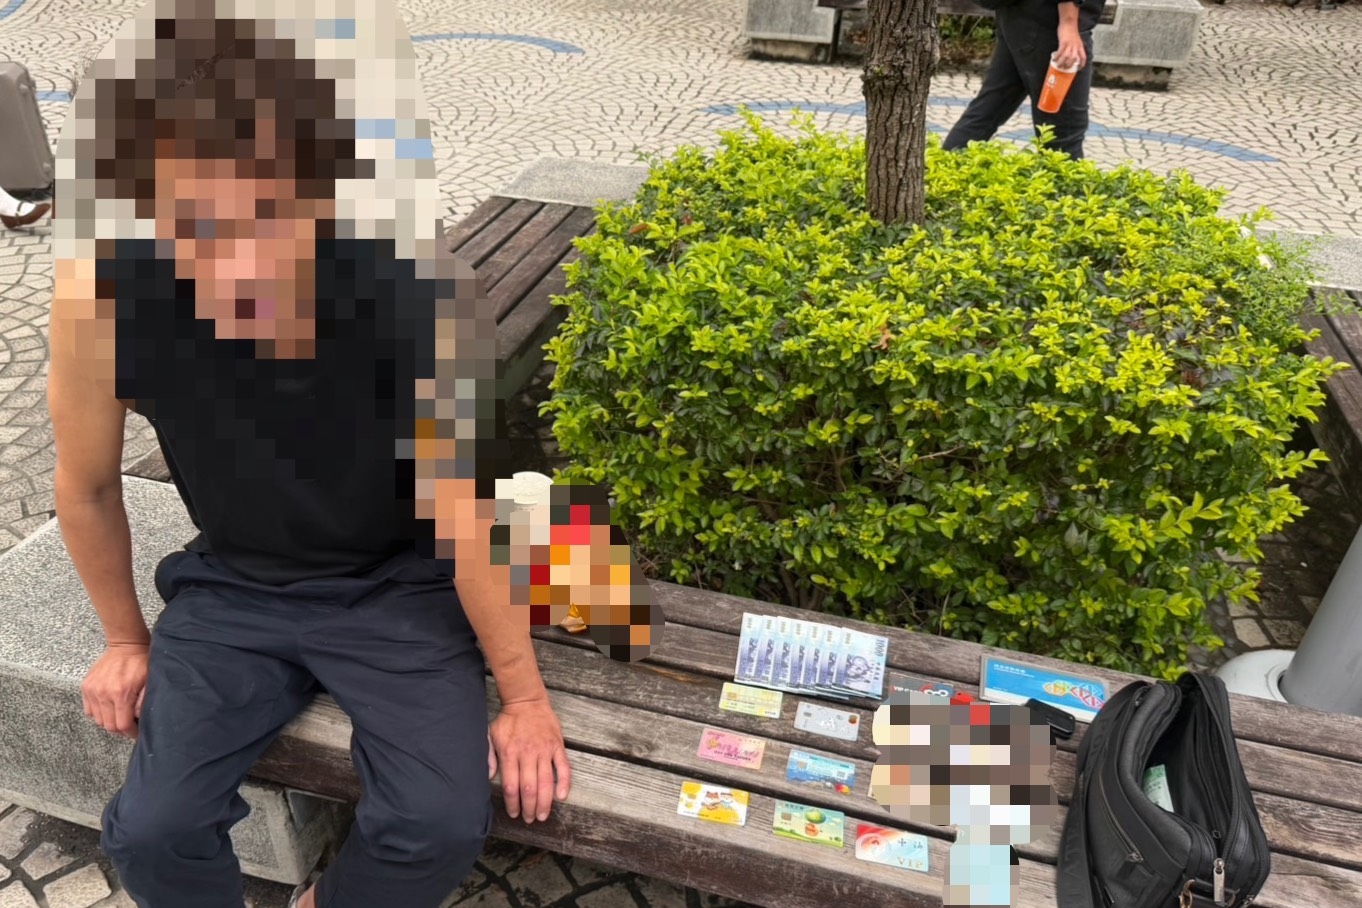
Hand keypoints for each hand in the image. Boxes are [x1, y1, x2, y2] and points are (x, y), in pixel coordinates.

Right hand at [82, 643, 148, 738]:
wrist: (126, 644)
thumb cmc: (141, 662)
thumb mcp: (150, 681)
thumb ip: (144, 703)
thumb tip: (138, 720)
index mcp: (121, 694)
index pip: (122, 725)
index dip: (131, 733)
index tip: (137, 732)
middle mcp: (103, 694)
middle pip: (108, 725)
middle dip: (121, 729)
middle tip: (130, 725)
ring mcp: (92, 690)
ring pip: (98, 720)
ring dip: (109, 721)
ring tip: (120, 715)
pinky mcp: (86, 686)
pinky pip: (89, 710)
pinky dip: (98, 713)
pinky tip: (109, 708)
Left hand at [488, 697, 571, 822]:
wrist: (527, 701)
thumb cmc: (508, 720)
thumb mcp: (491, 735)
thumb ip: (488, 756)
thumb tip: (488, 777)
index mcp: (510, 753)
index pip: (512, 786)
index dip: (513, 803)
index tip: (514, 813)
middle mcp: (528, 754)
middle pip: (529, 788)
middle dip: (530, 808)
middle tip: (530, 819)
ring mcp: (544, 750)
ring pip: (546, 782)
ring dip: (545, 802)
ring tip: (543, 815)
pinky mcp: (557, 746)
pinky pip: (563, 767)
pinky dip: (564, 783)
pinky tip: (561, 796)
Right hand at [1056, 25, 1085, 69]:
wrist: (1069, 23)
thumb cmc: (1071, 31)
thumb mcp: (1076, 41)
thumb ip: (1075, 48)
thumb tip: (1070, 56)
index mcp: (1080, 46)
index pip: (1083, 57)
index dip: (1082, 64)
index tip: (1079, 69)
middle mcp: (1076, 46)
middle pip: (1074, 59)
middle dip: (1069, 65)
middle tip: (1064, 68)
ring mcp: (1070, 44)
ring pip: (1067, 57)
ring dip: (1062, 62)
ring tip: (1058, 65)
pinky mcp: (1064, 42)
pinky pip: (1060, 52)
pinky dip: (1057, 57)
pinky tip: (1054, 59)